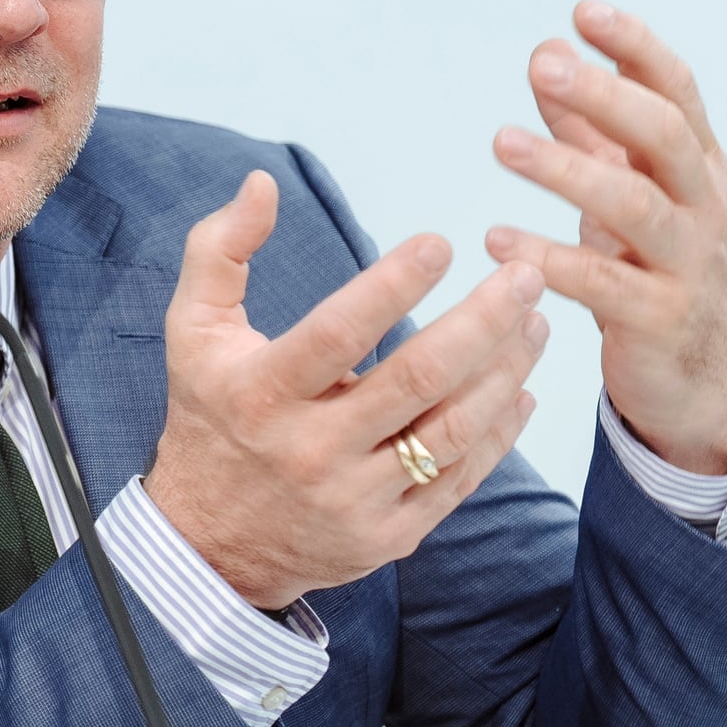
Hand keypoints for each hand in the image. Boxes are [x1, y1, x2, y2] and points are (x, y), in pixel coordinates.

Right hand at [141, 171, 551, 611]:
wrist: (208, 543)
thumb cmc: (210, 416)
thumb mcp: (191, 332)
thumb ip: (219, 251)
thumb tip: (263, 183)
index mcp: (261, 394)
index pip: (338, 333)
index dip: (393, 286)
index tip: (442, 242)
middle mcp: (310, 450)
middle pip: (416, 380)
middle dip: (483, 320)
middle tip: (526, 275)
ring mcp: (353, 500)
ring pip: (451, 430)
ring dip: (504, 370)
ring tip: (535, 322)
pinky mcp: (387, 537)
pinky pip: (459, 480)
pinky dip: (498, 432)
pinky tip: (519, 387)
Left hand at [484, 1, 726, 473]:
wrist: (699, 380)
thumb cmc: (655, 268)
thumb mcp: (627, 192)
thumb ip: (590, 129)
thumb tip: (548, 54)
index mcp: (697, 167)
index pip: (675, 92)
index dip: (635, 49)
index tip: (584, 11)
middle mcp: (701, 206)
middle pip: (663, 137)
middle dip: (604, 96)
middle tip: (543, 64)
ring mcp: (686, 264)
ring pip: (634, 206)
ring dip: (566, 170)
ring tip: (503, 143)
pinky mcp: (658, 320)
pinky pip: (603, 285)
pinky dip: (550, 260)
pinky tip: (496, 239)